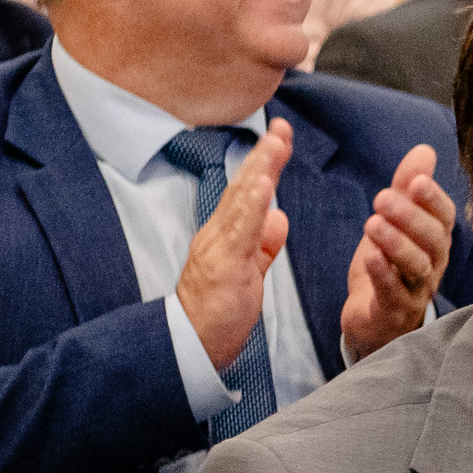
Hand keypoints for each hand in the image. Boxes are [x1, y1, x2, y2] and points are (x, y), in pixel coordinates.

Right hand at [176, 118, 292, 370]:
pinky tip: (264, 186)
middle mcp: (219, 234)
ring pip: (241, 202)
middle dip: (264, 157)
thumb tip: (278, 217)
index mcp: (227, 236)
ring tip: (275, 145)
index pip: (249, 193)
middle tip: (282, 129)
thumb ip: (263, 245)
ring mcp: (219, 248)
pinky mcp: (223, 265)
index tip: (282, 139)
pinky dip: (252, 206)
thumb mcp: (249, 272)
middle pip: (243, 188)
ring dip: (259, 171)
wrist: (190, 344)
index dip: (265, 165)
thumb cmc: (218, 312)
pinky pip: (240, 231)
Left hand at [340, 144, 456, 360]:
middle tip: (382, 198)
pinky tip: (370, 257)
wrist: (373, 315)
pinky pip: (394, 293)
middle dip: (411, 217)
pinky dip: (384, 275)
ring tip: (372, 223)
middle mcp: (434, 263)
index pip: (444, 217)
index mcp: (435, 239)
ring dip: (397, 243)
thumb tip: (424, 149)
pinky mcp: (396, 310)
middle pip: (433, 240)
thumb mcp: (393, 221)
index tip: (416, 181)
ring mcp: (418, 289)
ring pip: (417, 266)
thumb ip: (406, 188)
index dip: (433, 199)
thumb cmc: (389, 264)